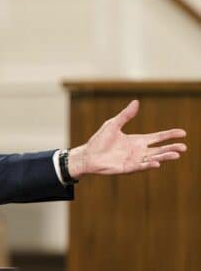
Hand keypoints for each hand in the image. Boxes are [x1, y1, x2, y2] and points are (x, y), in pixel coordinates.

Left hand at [68, 100, 186, 178]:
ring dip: (164, 157)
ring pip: (153, 158)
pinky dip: (149, 165)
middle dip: (172, 148)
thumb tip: (136, 102)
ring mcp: (134, 160)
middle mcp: (139, 151)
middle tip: (184, 147)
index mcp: (137, 140)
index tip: (183, 133)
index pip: (158, 137)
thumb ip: (125, 115)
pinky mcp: (128, 168)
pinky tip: (157, 163)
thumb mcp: (113, 124)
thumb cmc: (99, 140)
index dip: (170, 135)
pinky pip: (141, 167)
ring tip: (176, 155)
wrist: (88, 155)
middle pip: (159, 149)